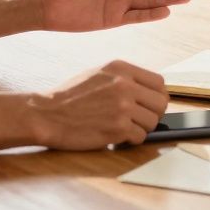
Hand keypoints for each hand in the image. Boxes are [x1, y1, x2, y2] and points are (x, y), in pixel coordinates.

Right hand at [28, 60, 168, 148]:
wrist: (47, 114)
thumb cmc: (69, 97)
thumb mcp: (98, 74)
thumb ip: (124, 79)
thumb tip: (148, 91)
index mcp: (121, 68)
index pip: (159, 83)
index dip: (156, 97)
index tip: (148, 105)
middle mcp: (125, 85)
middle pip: (161, 103)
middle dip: (152, 114)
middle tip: (138, 120)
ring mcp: (123, 107)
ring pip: (153, 122)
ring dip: (141, 129)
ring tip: (123, 128)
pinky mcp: (118, 128)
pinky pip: (140, 138)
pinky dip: (130, 141)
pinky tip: (116, 136)